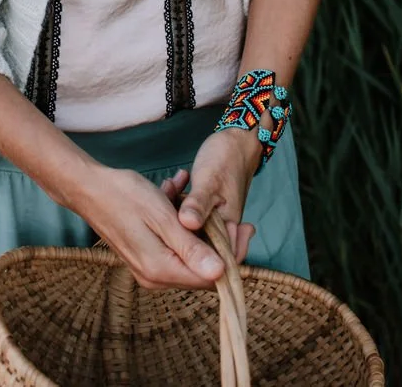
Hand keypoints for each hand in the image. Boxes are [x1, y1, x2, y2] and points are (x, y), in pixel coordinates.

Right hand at [80, 166, 226, 290]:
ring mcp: (148, 267)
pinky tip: (171, 192)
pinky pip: (172, 243)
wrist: (87, 188)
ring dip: (193, 222)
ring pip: (187, 250)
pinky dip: (177, 221)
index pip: (210, 278)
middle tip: (220, 205)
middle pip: (200, 266)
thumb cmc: (124, 197)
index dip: (232, 256)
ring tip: (184, 188)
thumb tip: (221, 273)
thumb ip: (191, 248)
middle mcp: (155, 277)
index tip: (245, 228)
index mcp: (161, 270)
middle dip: (213, 235)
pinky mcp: (144, 255)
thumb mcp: (162, 217)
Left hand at [176, 129, 260, 263]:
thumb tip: (186, 224)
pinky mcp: (204, 212)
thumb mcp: (209, 179)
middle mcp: (223, 230)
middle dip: (177, 232)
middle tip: (164, 204)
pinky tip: (171, 186)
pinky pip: (188, 220)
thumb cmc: (225, 158)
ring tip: (168, 189)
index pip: (215, 260)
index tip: (167, 238)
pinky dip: (177, 206)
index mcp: (229, 227)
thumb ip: (198, 203)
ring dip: (175, 216)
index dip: (190, 257)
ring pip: (190, 233)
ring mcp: (213, 221)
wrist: (236, 140)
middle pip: (198, 249)